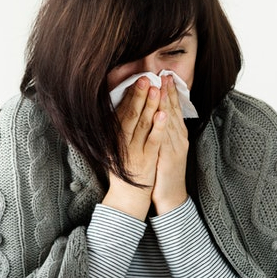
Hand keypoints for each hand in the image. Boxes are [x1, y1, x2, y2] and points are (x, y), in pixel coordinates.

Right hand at [103, 76, 165, 220]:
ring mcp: (135, 151)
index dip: (130, 95)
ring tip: (155, 88)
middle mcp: (122, 143)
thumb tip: (118, 109)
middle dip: (140, 95)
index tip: (136, 80)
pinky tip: (163, 114)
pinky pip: (153, 141)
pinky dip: (157, 127)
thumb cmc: (123, 172)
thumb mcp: (115, 150)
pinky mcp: (147, 160)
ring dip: (150, 105)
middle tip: (146, 78)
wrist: (127, 199)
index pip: (122, 112)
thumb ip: (117, 132)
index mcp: (114, 139)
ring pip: (143, 124)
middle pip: (132, 114)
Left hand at [149, 74, 189, 214]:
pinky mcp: (170, 158)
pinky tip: (161, 115)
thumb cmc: (166, 174)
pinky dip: (163, 126)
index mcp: (177, 136)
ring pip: (170, 122)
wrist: (172, 198)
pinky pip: (165, 139)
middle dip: (168, 92)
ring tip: (161, 87)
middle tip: (164, 75)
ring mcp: (176, 148)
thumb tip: (156, 115)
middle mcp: (179, 139)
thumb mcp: (165, 149)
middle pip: (173, 112)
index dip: (169, 93)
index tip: (164, 77)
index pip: (173, 110)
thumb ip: (162, 133)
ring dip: (166, 104)